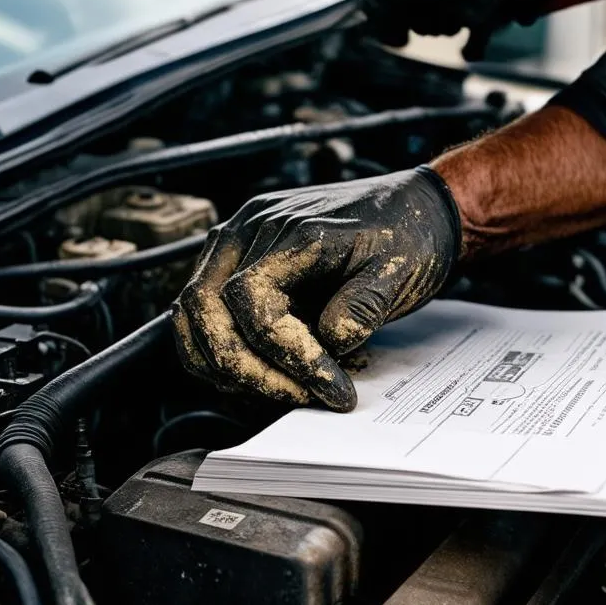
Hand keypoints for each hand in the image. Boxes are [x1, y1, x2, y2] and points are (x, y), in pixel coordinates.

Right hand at [172, 167, 460, 410]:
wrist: (415, 207)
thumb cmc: (407, 235)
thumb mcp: (400, 271)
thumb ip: (363, 305)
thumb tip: (329, 341)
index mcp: (293, 228)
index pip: (252, 299)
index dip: (285, 353)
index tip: (327, 385)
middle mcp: (252, 227)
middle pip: (207, 308)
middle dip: (247, 368)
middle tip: (298, 397)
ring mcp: (238, 240)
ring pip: (191, 313)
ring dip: (222, 363)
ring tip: (278, 390)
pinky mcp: (238, 258)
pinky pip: (201, 310)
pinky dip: (216, 348)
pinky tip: (258, 372)